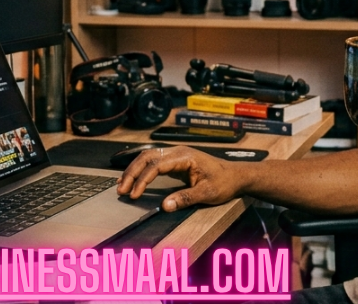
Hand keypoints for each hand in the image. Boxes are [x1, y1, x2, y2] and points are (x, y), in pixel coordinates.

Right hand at [116, 146, 242, 211]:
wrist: (236, 176)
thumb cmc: (224, 182)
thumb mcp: (207, 193)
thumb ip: (186, 198)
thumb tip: (166, 206)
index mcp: (185, 157)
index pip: (156, 165)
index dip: (143, 179)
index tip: (135, 193)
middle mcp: (178, 152)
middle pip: (147, 157)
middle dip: (132, 173)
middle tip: (122, 190)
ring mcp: (176, 155)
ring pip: (148, 157)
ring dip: (134, 170)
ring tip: (122, 185)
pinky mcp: (176, 161)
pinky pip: (153, 161)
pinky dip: (141, 170)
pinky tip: (134, 180)